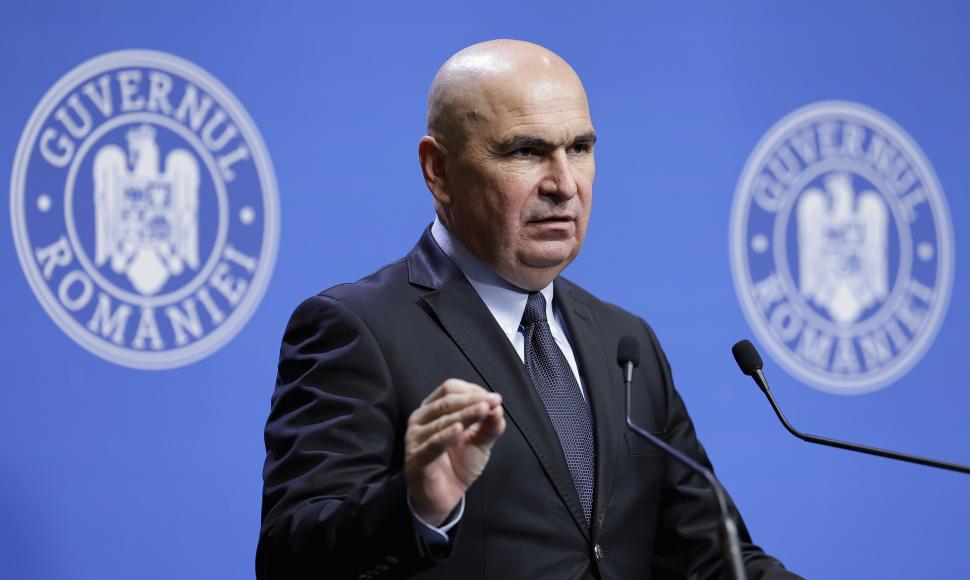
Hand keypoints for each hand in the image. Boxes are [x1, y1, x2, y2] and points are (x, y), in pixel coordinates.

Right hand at [404, 379, 505, 525]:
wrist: (444, 497)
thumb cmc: (459, 463)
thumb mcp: (480, 442)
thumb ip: (489, 426)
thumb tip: (498, 407)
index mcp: (433, 408)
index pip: (450, 389)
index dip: (472, 391)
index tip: (494, 398)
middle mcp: (420, 418)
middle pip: (446, 402)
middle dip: (471, 401)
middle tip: (492, 403)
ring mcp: (415, 438)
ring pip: (441, 421)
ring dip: (465, 415)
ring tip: (484, 411)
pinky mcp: (416, 459)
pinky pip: (432, 445)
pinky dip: (446, 436)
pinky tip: (459, 430)